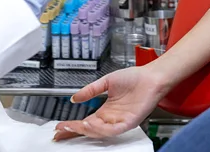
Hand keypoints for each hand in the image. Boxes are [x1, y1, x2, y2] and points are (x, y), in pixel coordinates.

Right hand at [53, 65, 169, 140]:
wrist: (150, 76)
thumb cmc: (134, 78)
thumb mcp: (106, 82)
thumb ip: (90, 90)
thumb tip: (74, 97)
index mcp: (105, 111)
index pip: (85, 122)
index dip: (71, 125)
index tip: (59, 126)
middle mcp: (111, 119)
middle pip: (89, 130)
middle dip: (74, 131)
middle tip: (61, 131)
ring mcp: (120, 121)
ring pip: (99, 132)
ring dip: (86, 130)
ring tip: (76, 125)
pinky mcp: (129, 122)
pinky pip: (113, 130)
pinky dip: (101, 129)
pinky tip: (92, 123)